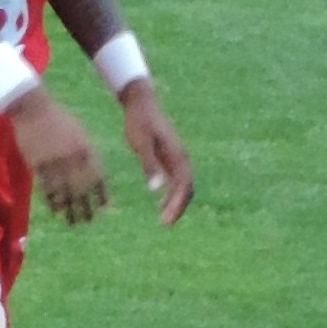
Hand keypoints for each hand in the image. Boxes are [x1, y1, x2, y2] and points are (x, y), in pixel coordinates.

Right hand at [11, 86, 109, 225]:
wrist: (35, 109)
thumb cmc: (59, 120)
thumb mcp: (80, 135)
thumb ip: (86, 154)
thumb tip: (94, 173)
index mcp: (87, 150)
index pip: (98, 177)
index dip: (101, 194)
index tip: (103, 208)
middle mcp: (74, 159)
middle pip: (82, 188)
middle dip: (86, 206)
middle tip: (88, 221)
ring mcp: (56, 162)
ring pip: (65, 191)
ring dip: (70, 208)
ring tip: (73, 222)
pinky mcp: (39, 164)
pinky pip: (47, 186)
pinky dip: (52, 200)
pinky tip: (56, 210)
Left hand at [116, 83, 193, 225]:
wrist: (141, 103)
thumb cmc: (138, 122)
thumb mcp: (140, 144)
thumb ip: (150, 165)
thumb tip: (156, 189)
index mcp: (177, 155)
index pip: (183, 185)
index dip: (177, 204)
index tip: (166, 220)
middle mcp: (182, 157)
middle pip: (188, 188)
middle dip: (179, 207)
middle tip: (165, 224)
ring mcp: (178, 157)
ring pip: (184, 185)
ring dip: (177, 202)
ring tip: (164, 219)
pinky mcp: (171, 156)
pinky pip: (178, 179)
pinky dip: (173, 193)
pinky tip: (160, 202)